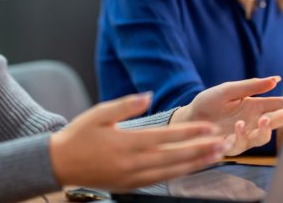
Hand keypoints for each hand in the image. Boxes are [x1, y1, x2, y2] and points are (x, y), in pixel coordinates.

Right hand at [50, 93, 227, 189]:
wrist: (60, 163)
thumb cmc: (79, 135)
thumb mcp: (99, 113)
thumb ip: (125, 105)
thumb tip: (148, 95)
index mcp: (126, 143)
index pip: (165, 138)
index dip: (189, 133)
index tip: (209, 129)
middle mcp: (132, 163)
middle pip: (174, 157)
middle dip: (200, 150)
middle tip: (222, 144)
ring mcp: (132, 177)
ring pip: (171, 172)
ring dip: (195, 164)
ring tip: (215, 157)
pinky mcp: (130, 186)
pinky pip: (160, 181)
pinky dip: (179, 175)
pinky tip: (192, 168)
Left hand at [170, 77, 282, 154]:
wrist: (188, 118)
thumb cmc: (208, 103)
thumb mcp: (228, 90)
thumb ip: (250, 86)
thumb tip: (276, 79)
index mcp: (254, 106)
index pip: (277, 104)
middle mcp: (252, 122)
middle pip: (274, 121)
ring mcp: (243, 136)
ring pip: (262, 137)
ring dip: (265, 129)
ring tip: (263, 118)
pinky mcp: (231, 146)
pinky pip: (240, 144)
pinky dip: (241, 135)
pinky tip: (238, 126)